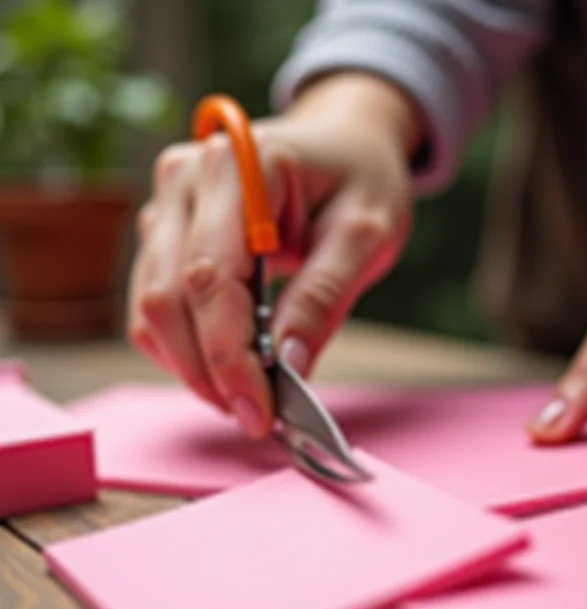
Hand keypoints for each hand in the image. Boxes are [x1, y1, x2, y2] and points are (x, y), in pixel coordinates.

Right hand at [128, 75, 417, 436]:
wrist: (342, 143)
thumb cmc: (360, 179)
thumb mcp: (366, 235)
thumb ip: (324, 297)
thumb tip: (289, 368)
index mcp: (239, 166)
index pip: (211, 277)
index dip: (229, 355)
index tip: (261, 411)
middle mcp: (185, 180)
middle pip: (167, 298)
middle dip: (208, 372)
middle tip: (255, 417)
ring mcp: (168, 205)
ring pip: (151, 307)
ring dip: (191, 366)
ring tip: (245, 398)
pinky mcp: (167, 233)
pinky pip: (155, 302)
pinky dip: (184, 347)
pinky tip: (225, 368)